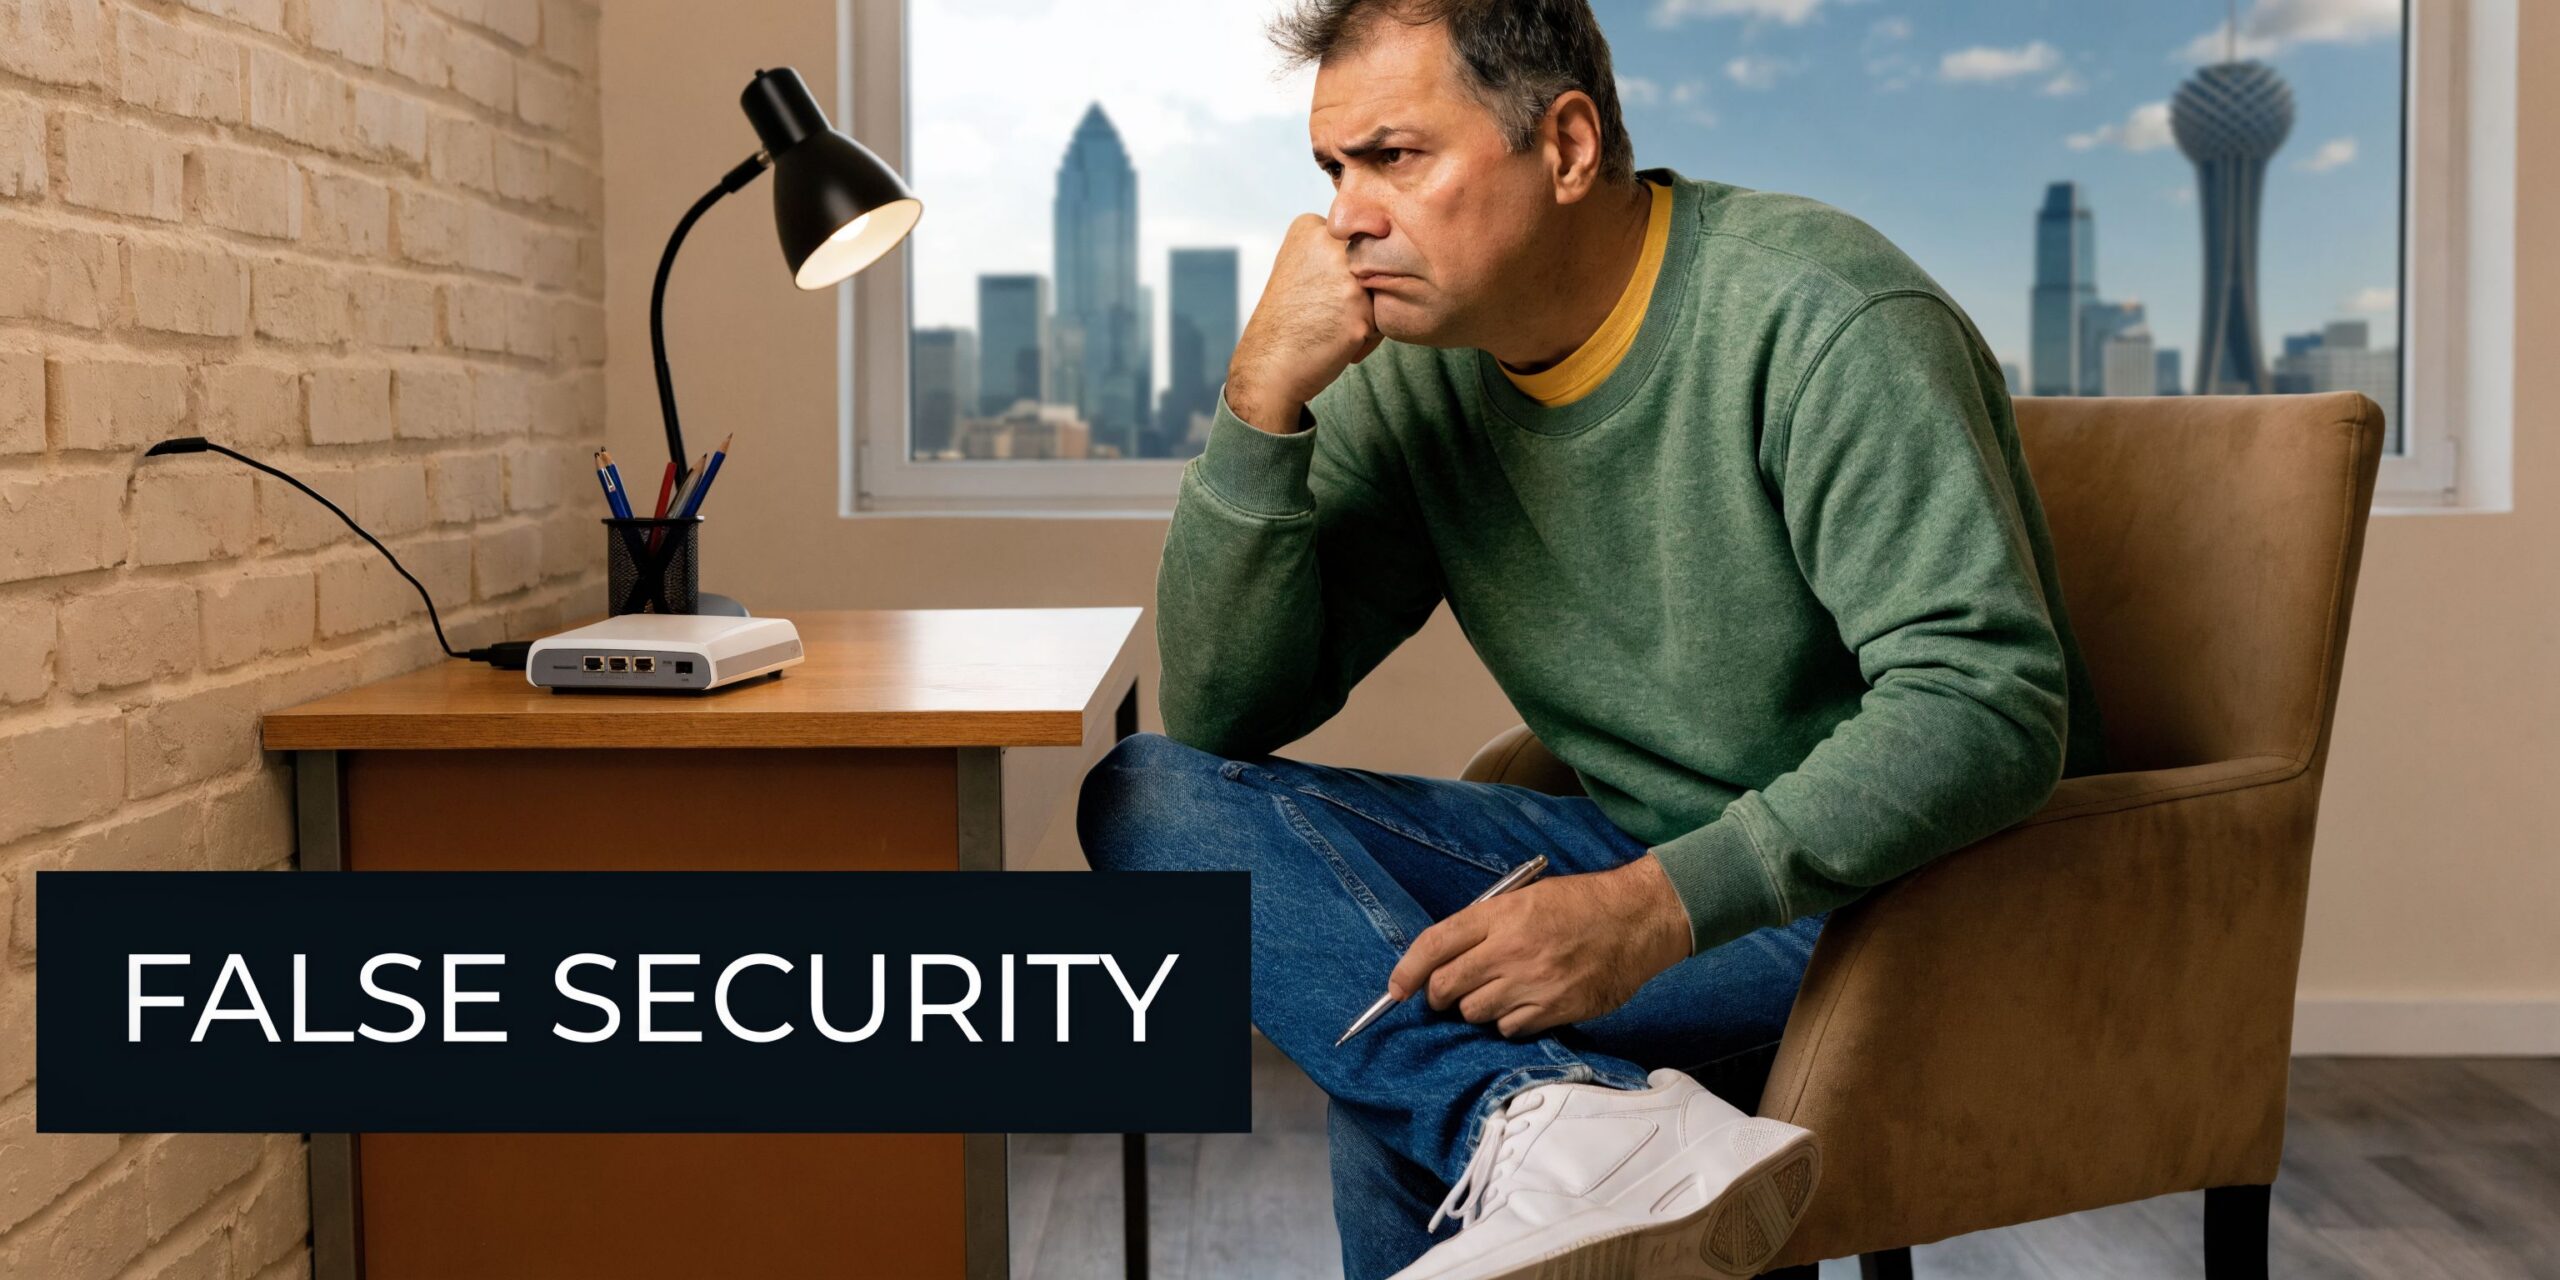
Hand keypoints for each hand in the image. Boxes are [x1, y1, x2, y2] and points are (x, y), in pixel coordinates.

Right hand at [1224, 213, 1384, 433]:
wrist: (1270, 365)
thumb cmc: (1290, 323)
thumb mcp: (1303, 268)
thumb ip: (1336, 252)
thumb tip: (1388, 249)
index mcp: (1310, 227)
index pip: (1358, 241)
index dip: (1343, 273)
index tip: (1315, 291)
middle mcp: (1328, 242)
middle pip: (1373, 262)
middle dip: (1359, 292)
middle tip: (1323, 311)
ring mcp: (1345, 273)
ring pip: (1382, 288)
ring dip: (1367, 312)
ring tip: (1331, 325)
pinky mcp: (1360, 306)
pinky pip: (1385, 316)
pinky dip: (1369, 334)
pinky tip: (1338, 339)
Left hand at [1386, 855, 1691, 1037]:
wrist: (1636, 920)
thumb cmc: (1580, 904)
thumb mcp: (1525, 897)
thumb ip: (1483, 927)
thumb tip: (1441, 960)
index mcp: (1500, 914)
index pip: (1434, 945)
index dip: (1406, 971)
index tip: (1396, 988)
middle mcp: (1510, 949)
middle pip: (1446, 987)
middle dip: (1438, 995)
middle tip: (1448, 993)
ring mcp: (1532, 983)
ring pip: (1473, 1013)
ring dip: (1476, 1008)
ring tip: (1499, 991)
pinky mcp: (1554, 1009)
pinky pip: (1508, 1029)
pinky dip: (1508, 1022)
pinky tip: (1526, 1003)